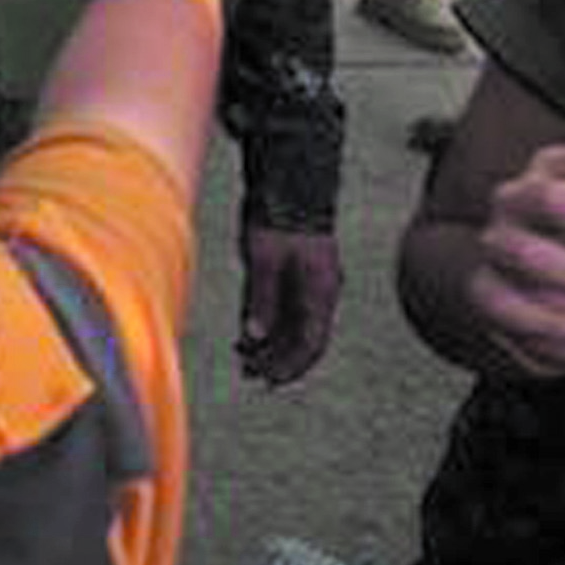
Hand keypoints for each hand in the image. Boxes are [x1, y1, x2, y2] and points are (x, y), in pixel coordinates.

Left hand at [236, 222, 340, 384]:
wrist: (285, 183)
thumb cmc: (278, 219)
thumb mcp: (266, 260)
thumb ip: (262, 298)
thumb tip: (254, 336)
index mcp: (321, 291)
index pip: (313, 342)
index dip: (293, 365)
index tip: (271, 380)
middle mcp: (317, 292)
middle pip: (302, 339)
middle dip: (277, 360)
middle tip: (249, 374)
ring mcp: (305, 285)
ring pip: (290, 327)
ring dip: (269, 346)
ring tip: (243, 362)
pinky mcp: (290, 277)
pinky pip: (280, 311)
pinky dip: (264, 326)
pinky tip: (244, 339)